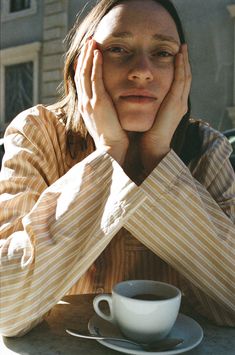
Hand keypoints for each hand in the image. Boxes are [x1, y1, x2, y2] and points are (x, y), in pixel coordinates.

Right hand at [75, 39, 128, 164]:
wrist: (111, 149)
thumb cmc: (111, 138)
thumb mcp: (104, 121)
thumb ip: (103, 110)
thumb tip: (108, 103)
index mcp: (85, 107)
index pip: (81, 81)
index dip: (83, 65)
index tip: (88, 53)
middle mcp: (84, 103)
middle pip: (80, 74)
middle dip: (84, 56)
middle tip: (89, 41)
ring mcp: (89, 102)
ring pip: (85, 73)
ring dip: (88, 56)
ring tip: (92, 41)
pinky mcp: (98, 103)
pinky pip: (95, 79)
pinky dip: (96, 65)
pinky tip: (98, 53)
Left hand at [140, 44, 191, 172]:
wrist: (153, 146)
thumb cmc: (149, 133)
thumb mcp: (152, 115)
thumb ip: (152, 105)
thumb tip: (142, 97)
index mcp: (175, 105)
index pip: (179, 83)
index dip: (179, 69)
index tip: (176, 56)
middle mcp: (181, 102)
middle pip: (186, 77)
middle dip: (185, 62)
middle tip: (182, 47)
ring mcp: (180, 102)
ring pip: (186, 76)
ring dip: (184, 60)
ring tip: (182, 47)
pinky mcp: (176, 102)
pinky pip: (180, 80)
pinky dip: (181, 67)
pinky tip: (178, 56)